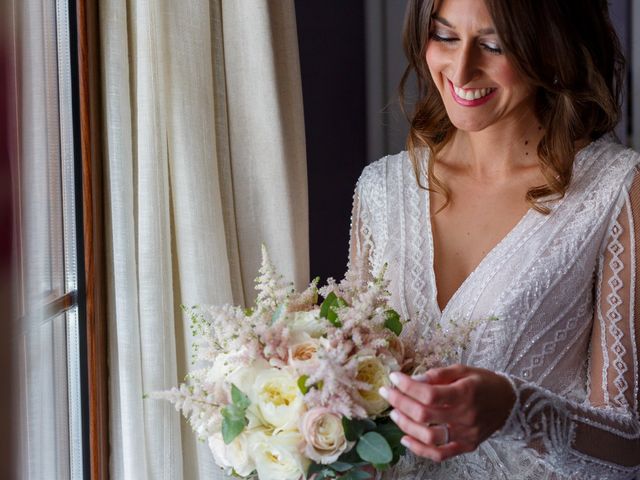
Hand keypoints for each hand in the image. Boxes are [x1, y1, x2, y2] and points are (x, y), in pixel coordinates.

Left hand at [379, 364, 515, 461]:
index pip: (429, 394)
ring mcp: (466, 435)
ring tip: (394, 412)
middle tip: (387, 393)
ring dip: (406, 425)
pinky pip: (439, 454)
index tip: (394, 377)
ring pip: (429, 437)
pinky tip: (405, 437)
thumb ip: (437, 375)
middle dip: (400, 403)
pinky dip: (419, 449)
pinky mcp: (466, 446)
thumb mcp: (462, 370)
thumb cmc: (483, 382)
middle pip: (424, 415)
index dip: (407, 387)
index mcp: (465, 393)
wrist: (509, 402)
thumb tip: (412, 380)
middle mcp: (466, 416)